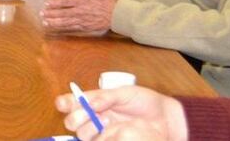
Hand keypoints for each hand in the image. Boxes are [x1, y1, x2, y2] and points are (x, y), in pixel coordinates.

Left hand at [41, 0, 118, 31]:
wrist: (119, 15)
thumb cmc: (110, 0)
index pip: (65, 1)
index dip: (55, 2)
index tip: (47, 3)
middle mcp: (80, 11)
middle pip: (62, 13)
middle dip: (51, 13)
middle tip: (42, 14)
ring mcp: (82, 20)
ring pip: (65, 22)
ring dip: (54, 22)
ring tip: (45, 23)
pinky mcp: (85, 27)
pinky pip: (72, 28)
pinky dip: (63, 28)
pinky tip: (57, 29)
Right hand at [54, 86, 186, 140]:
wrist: (166, 119)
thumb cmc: (144, 102)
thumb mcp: (125, 93)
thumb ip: (105, 97)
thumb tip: (90, 103)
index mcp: (94, 102)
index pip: (71, 103)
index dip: (64, 103)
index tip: (63, 104)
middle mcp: (94, 118)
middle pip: (72, 122)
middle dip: (76, 118)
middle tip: (88, 114)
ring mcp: (102, 133)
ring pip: (83, 135)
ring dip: (90, 128)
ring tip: (108, 120)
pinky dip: (100, 138)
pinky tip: (111, 131)